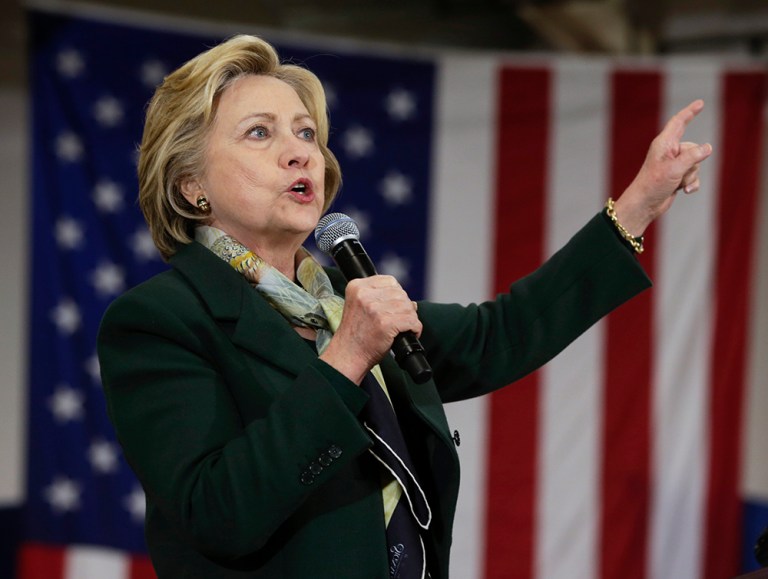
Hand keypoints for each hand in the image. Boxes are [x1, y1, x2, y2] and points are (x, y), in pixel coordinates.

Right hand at [319, 275, 421, 384]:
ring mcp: (375, 308)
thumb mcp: (359, 307)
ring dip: (410, 319)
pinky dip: (415, 329)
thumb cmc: (355, 334)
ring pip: (408, 307)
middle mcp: (365, 295)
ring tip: (402, 328)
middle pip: (401, 293)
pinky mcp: (385, 323)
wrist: (348, 355)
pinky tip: (409, 334)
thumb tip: (412, 303)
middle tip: (398, 320)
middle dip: (405, 307)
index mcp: (357, 287)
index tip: (393, 307)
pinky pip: (412, 321)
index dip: (396, 294)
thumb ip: (380, 299)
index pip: (390, 281)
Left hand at [613, 99, 712, 236]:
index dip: (690, 112)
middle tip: (676, 174)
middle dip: (692, 163)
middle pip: (694, 148)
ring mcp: (673, 165)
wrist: (644, 205)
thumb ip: (693, 156)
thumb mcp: (675, 168)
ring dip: (690, 176)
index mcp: (664, 144)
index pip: (678, 122)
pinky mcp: (676, 177)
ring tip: (675, 183)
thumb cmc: (653, 184)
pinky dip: (691, 183)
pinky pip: (694, 176)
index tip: (700, 103)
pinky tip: (683, 191)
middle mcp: (668, 152)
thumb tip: (708, 148)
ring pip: (695, 164)